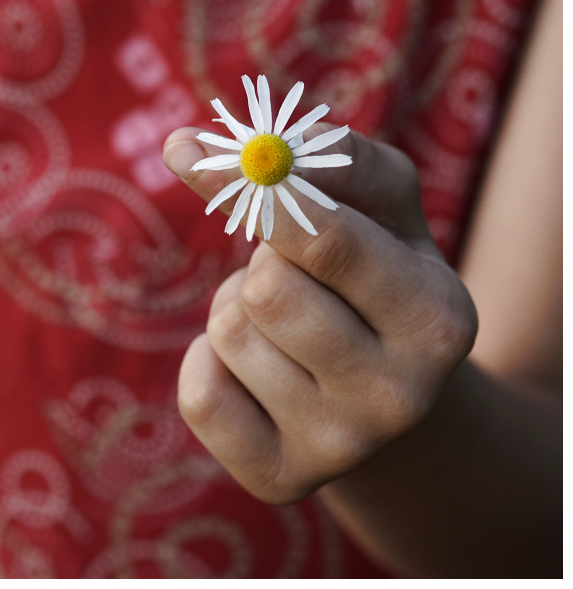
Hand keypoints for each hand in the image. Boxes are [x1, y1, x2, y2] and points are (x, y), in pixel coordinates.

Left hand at [162, 124, 477, 503]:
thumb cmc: (375, 280)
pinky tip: (253, 373)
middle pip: (265, 291)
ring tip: (284, 330)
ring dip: (236, 313)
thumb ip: (317, 160)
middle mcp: (399, 397)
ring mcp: (339, 449)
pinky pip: (200, 392)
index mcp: (437, 321)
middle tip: (292, 278)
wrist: (385, 394)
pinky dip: (208, 363)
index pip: (325, 241)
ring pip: (227, 334)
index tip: (207, 159)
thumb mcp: (380, 210)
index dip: (260, 193)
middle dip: (261, 266)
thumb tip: (187, 144)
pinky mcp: (279, 480)